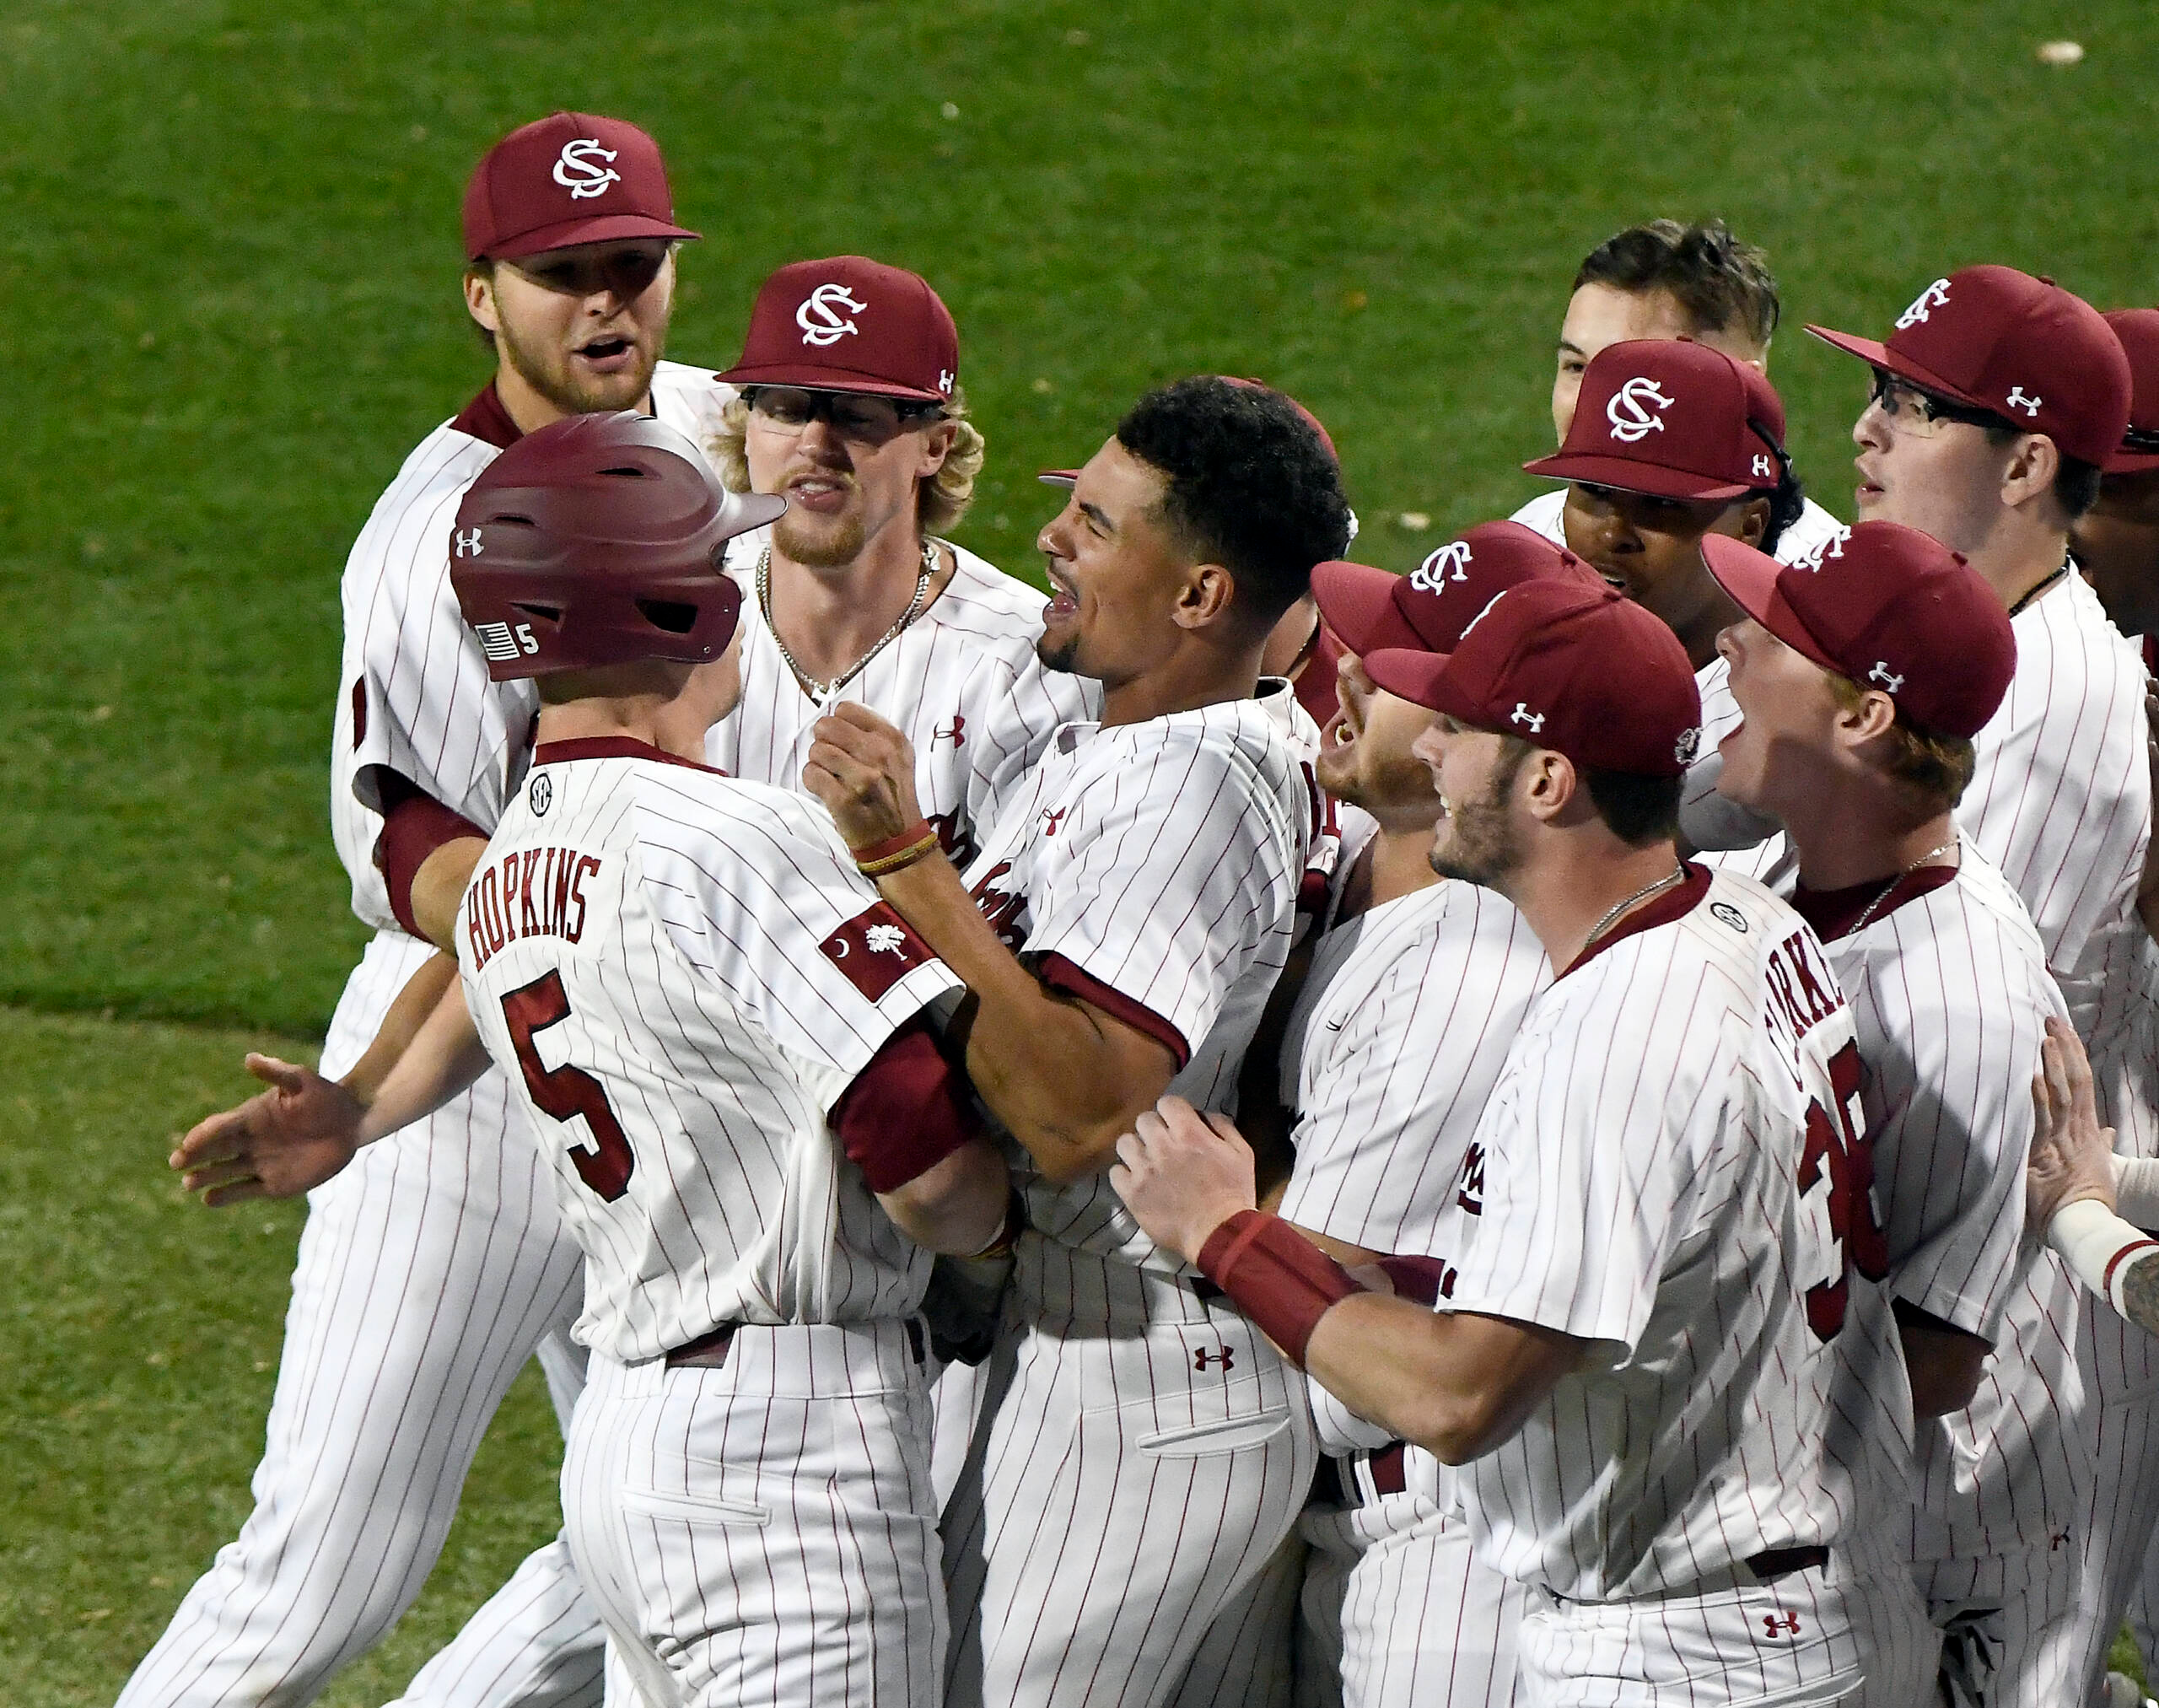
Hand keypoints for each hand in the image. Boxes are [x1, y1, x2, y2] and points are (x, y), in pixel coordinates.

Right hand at [170, 1054, 367, 1205]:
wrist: (351, 1121)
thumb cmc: (325, 1096)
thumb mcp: (302, 1080)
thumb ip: (276, 1072)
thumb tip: (249, 1058)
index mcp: (251, 1116)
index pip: (221, 1126)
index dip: (203, 1134)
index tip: (188, 1142)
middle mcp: (250, 1141)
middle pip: (216, 1150)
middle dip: (195, 1156)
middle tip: (177, 1162)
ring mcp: (260, 1163)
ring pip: (225, 1172)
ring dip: (206, 1178)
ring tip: (189, 1184)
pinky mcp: (275, 1184)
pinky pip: (245, 1191)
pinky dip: (226, 1196)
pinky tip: (210, 1199)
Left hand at [803, 702, 926, 851]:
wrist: (898, 840)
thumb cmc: (892, 796)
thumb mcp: (897, 757)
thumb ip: (872, 733)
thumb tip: (835, 716)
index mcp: (892, 739)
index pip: (845, 709)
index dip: (837, 725)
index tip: (842, 742)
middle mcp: (880, 754)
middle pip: (826, 726)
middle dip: (824, 742)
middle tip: (833, 761)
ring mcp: (862, 777)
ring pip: (816, 750)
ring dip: (818, 764)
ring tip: (833, 778)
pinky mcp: (844, 799)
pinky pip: (810, 774)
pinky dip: (813, 782)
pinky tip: (827, 790)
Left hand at [1108, 1095, 1257, 1264]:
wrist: (1219, 1234)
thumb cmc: (1233, 1193)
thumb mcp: (1242, 1153)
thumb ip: (1223, 1126)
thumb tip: (1204, 1114)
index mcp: (1189, 1133)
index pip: (1166, 1102)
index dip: (1171, 1112)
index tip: (1176, 1124)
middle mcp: (1162, 1146)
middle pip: (1143, 1120)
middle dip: (1154, 1129)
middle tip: (1162, 1145)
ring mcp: (1144, 1170)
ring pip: (1124, 1143)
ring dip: (1136, 1149)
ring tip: (1145, 1162)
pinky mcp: (1132, 1194)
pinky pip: (1115, 1172)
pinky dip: (1124, 1175)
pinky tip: (1137, 1182)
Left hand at [2027, 1016, 2117, 1229]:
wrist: (2083, 1221)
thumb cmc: (2087, 1198)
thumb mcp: (2099, 1165)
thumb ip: (2101, 1144)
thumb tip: (2107, 1131)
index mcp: (2087, 1129)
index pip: (2082, 1084)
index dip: (2075, 1057)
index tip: (2065, 1033)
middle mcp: (2078, 1128)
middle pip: (2075, 1080)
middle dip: (2066, 1049)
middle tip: (2053, 1020)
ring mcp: (2063, 1137)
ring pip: (2062, 1093)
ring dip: (2055, 1065)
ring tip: (2046, 1037)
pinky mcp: (2049, 1151)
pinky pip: (2045, 1119)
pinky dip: (2040, 1097)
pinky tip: (2035, 1076)